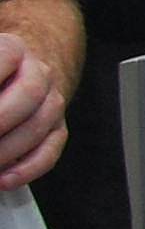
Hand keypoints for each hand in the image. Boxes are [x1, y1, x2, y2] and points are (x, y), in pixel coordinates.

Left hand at [0, 37, 60, 192]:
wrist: (21, 70)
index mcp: (13, 50)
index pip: (4, 59)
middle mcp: (38, 73)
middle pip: (30, 93)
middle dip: (0, 120)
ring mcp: (52, 102)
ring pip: (40, 125)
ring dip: (7, 149)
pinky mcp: (56, 129)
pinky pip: (50, 150)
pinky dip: (27, 168)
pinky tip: (4, 178)